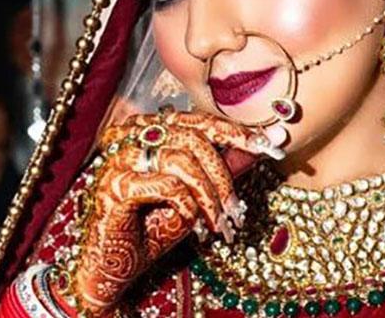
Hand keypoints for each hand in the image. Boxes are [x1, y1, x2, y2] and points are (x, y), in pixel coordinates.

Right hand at [68, 110, 283, 313]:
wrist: (114, 265)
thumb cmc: (152, 227)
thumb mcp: (198, 194)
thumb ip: (227, 166)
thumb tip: (270, 141)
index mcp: (148, 128)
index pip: (198, 120)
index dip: (236, 132)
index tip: (269, 145)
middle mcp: (129, 136)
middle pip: (193, 138)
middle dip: (223, 175)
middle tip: (236, 208)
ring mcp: (119, 159)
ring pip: (182, 160)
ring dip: (209, 195)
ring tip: (218, 221)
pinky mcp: (114, 185)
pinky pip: (168, 185)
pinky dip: (189, 206)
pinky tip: (193, 225)